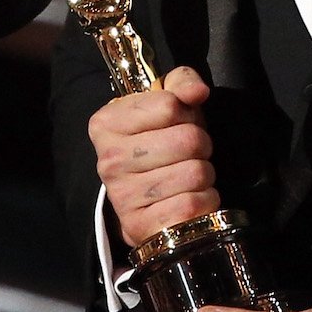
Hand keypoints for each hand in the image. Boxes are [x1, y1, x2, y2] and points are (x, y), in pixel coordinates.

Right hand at [88, 65, 218, 243]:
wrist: (142, 202)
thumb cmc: (158, 143)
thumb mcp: (166, 105)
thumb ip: (182, 84)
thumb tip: (198, 91)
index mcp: (106, 123)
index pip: (170, 105)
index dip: (187, 113)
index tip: (177, 124)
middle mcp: (109, 159)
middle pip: (189, 140)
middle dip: (200, 145)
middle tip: (188, 154)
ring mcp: (122, 196)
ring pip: (196, 173)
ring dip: (204, 175)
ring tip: (187, 176)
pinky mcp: (141, 227)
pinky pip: (194, 205)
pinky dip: (205, 201)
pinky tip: (190, 199)